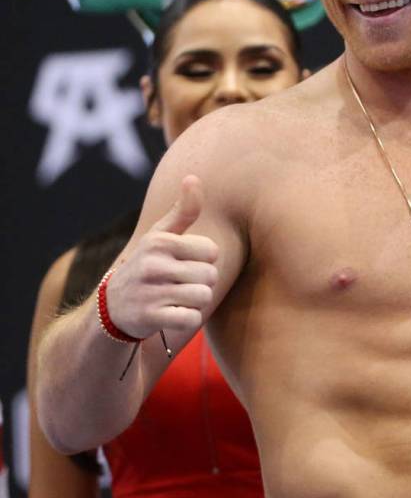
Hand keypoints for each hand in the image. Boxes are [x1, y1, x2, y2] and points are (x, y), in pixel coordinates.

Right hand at [105, 175, 218, 338]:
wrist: (111, 308)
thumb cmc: (148, 265)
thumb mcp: (160, 236)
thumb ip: (182, 210)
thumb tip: (193, 177)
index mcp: (159, 241)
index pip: (211, 251)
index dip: (204, 260)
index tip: (187, 263)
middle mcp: (152, 264)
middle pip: (210, 275)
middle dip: (202, 283)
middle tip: (181, 284)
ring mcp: (149, 292)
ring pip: (203, 297)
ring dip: (196, 302)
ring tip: (178, 298)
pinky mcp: (148, 317)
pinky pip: (191, 318)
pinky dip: (189, 319)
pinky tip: (174, 314)